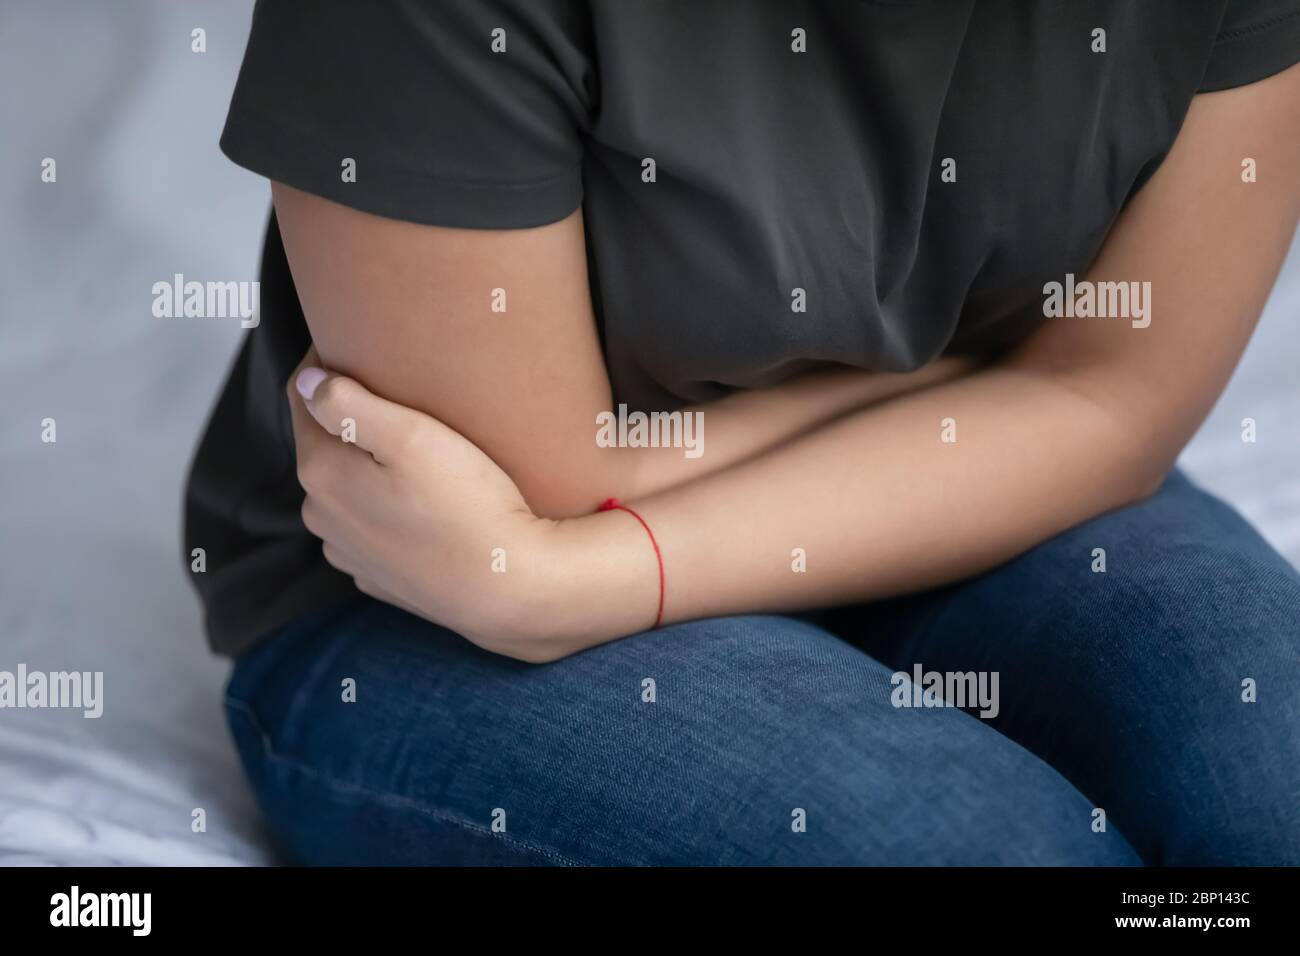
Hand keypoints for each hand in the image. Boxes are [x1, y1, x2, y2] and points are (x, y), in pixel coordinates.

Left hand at [286, 348, 569, 660]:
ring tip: (415, 450)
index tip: (360, 341)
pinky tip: (424, 501)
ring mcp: (349, 552)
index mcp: (320, 473)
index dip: (328, 362)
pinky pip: (372, 527)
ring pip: (347, 489)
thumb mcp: (413, 437)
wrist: (511, 588)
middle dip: (349, 416)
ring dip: (367, 466)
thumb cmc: (470, 507)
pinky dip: (386, 508)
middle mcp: (322, 516)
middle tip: (399, 392)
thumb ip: (349, 403)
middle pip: (324, 444)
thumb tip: (308, 380)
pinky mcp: (381, 577)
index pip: (303, 396)